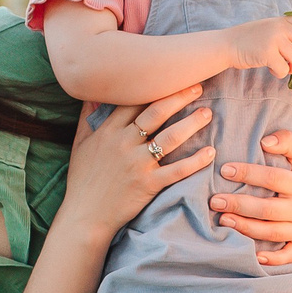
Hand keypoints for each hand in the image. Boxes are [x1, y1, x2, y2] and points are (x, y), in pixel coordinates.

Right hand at [58, 88, 212, 237]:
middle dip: (179, 97)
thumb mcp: (80, 144)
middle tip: (198, 86)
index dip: (154, 86)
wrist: (84, 216)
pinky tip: (210, 152)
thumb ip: (87, 118)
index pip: (134, 100)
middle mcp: (124, 143)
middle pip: (156, 113)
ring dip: (191, 123)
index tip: (171, 76)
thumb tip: (91, 95)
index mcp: (108, 131)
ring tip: (207, 113)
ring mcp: (137, 164)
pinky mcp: (148, 184)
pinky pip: (177, 170)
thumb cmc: (82, 180)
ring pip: (170, 138)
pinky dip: (195, 161)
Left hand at [214, 128, 291, 265]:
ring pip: (272, 233)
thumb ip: (288, 141)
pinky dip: (272, 259)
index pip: (273, 178)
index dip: (248, 174)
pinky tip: (253, 255)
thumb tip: (264, 141)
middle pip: (268, 210)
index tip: (225, 170)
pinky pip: (289, 256)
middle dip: (240, 205)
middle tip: (215, 201)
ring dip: (246, 229)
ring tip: (223, 220)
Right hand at [223, 14, 291, 78]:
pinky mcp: (266, 53)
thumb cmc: (251, 40)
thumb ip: (289, 31)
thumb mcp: (272, 28)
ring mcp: (273, 39)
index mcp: (283, 20)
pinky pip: (283, 68)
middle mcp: (280, 27)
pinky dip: (280, 73)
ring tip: (285, 67)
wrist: (228, 44)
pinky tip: (271, 69)